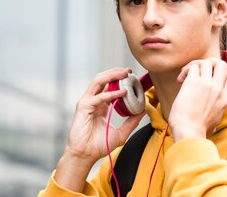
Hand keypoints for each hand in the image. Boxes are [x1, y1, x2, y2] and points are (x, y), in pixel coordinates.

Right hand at [54, 68, 144, 191]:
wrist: (85, 155)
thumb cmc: (99, 145)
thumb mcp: (121, 133)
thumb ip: (131, 122)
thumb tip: (143, 111)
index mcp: (100, 105)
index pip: (108, 86)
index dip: (119, 80)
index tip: (133, 78)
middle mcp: (92, 100)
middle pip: (103, 79)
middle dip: (115, 72)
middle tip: (129, 71)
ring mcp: (87, 102)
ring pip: (98, 81)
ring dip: (112, 76)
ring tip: (125, 74)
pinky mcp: (83, 107)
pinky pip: (98, 97)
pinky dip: (111, 93)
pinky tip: (122, 93)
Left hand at [168, 58, 226, 141]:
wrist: (189, 131)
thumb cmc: (198, 129)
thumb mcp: (215, 119)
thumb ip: (217, 110)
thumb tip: (213, 117)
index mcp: (225, 98)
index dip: (223, 72)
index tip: (211, 76)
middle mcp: (218, 89)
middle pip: (222, 64)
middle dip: (210, 63)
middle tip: (199, 70)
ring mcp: (207, 84)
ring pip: (206, 62)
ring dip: (195, 65)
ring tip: (186, 75)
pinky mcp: (193, 82)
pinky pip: (193, 67)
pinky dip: (185, 70)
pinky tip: (180, 80)